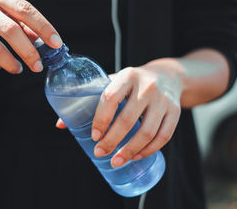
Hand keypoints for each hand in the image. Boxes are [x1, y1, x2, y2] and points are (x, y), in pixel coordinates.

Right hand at [0, 0, 61, 72]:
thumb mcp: (1, 4)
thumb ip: (20, 20)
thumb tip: (39, 39)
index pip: (25, 10)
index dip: (43, 27)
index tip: (56, 43)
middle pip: (11, 31)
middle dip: (28, 52)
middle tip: (38, 66)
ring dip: (11, 63)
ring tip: (19, 69)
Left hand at [56, 62, 181, 167]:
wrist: (167, 75)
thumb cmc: (132, 83)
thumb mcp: (113, 82)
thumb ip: (89, 98)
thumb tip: (61, 124)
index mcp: (127, 76)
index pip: (110, 97)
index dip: (101, 119)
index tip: (93, 136)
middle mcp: (147, 87)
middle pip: (128, 119)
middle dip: (112, 141)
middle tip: (100, 153)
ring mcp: (163, 100)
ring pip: (148, 131)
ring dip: (130, 150)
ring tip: (116, 161)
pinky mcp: (175, 111)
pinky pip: (164, 136)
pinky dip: (150, 149)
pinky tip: (136, 156)